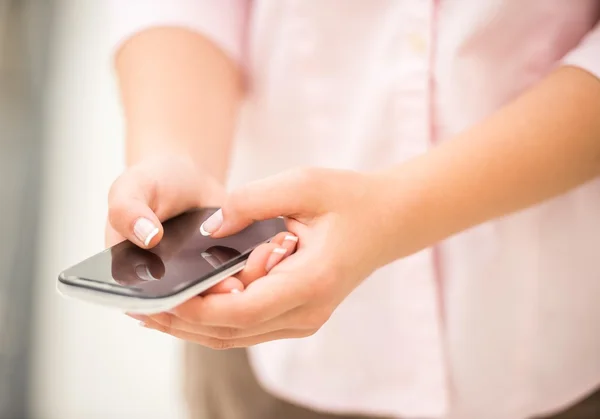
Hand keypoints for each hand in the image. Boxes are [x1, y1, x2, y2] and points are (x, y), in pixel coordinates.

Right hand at [106, 154, 296, 295]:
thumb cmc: (152, 184)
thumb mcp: (131, 188)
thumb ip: (127, 210)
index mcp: (131, 279)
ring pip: (221, 301)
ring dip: (243, 286)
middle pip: (193, 309)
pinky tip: (272, 253)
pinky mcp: (223, 276)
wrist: (185, 179)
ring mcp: (198, 286)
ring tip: (262, 262)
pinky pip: (240, 281)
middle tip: (239, 282)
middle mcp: (166, 290)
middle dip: (218, 296)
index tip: (202, 288)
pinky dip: (257, 270)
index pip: (153, 307)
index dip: (178, 304)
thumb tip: (148, 236)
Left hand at [139, 168, 387, 348]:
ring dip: (195, 326)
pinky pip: (249, 327)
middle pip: (232, 332)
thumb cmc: (350, 200)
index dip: (196, 309)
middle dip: (183, 323)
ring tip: (153, 312)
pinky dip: (216, 320)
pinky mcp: (299, 315)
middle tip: (139, 309)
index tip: (158, 298)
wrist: (388, 220)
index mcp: (311, 280)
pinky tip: (190, 306)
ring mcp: (304, 319)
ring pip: (238, 336)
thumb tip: (208, 229)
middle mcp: (307, 311)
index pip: (241, 311)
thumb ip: (251, 202)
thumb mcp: (303, 184)